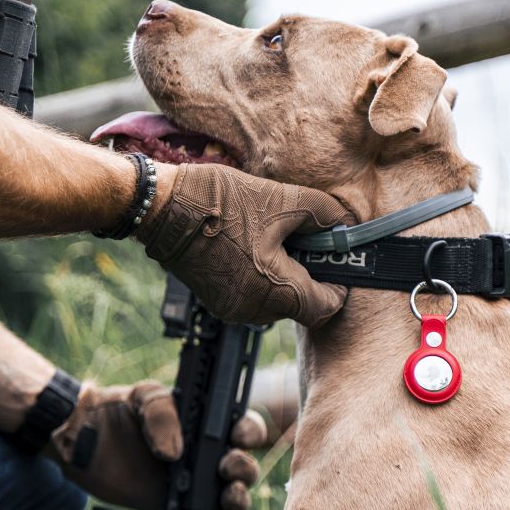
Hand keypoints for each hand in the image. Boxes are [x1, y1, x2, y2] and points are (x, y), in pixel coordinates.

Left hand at [50, 381, 266, 509]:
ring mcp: (190, 483)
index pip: (241, 427)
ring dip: (238, 499)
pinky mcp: (171, 507)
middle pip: (242, 465)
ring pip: (230, 496)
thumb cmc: (115, 408)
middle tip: (226, 468)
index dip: (249, 432)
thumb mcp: (142, 396)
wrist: (80, 437)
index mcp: (203, 424)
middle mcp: (203, 455)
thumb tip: (174, 452)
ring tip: (227, 497)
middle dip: (243, 469)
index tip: (239, 437)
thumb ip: (162, 413)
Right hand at [135, 164, 350, 326]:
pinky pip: (252, 295)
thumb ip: (324, 214)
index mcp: (275, 291)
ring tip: (274, 237)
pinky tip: (252, 245)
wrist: (163, 208)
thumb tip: (347, 224)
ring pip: (276, 300)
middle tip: (305, 239)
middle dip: (308, 274)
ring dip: (284, 275)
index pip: (325, 308)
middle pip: (300, 304)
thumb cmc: (221, 203)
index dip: (338, 286)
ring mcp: (232, 309)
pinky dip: (261, 277)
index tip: (338, 261)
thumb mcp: (283, 199)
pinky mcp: (216, 301)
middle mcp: (254, 310)